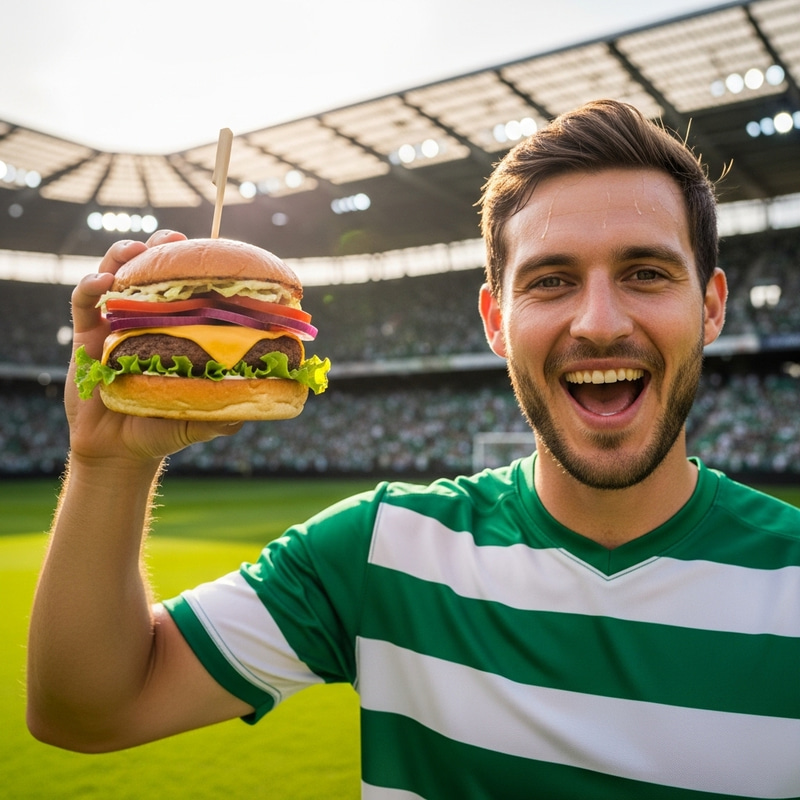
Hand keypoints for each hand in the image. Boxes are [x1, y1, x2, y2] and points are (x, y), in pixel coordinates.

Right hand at [65, 230, 242, 464]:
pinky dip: (90, 286)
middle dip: (160, 247)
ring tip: (136, 251)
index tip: (212, 248)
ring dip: (124, 256)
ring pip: (115, 274)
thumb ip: (222, 413)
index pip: (184, 287)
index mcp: (173, 330)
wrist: (119, 451)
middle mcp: (145, 320)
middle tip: (174, 239)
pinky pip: (83, 302)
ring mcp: (114, 325)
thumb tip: (254, 406)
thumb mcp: (198, 419)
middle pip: (150, 270)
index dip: (194, 265)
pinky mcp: (85, 337)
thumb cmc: (163, 429)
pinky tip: (102, 283)